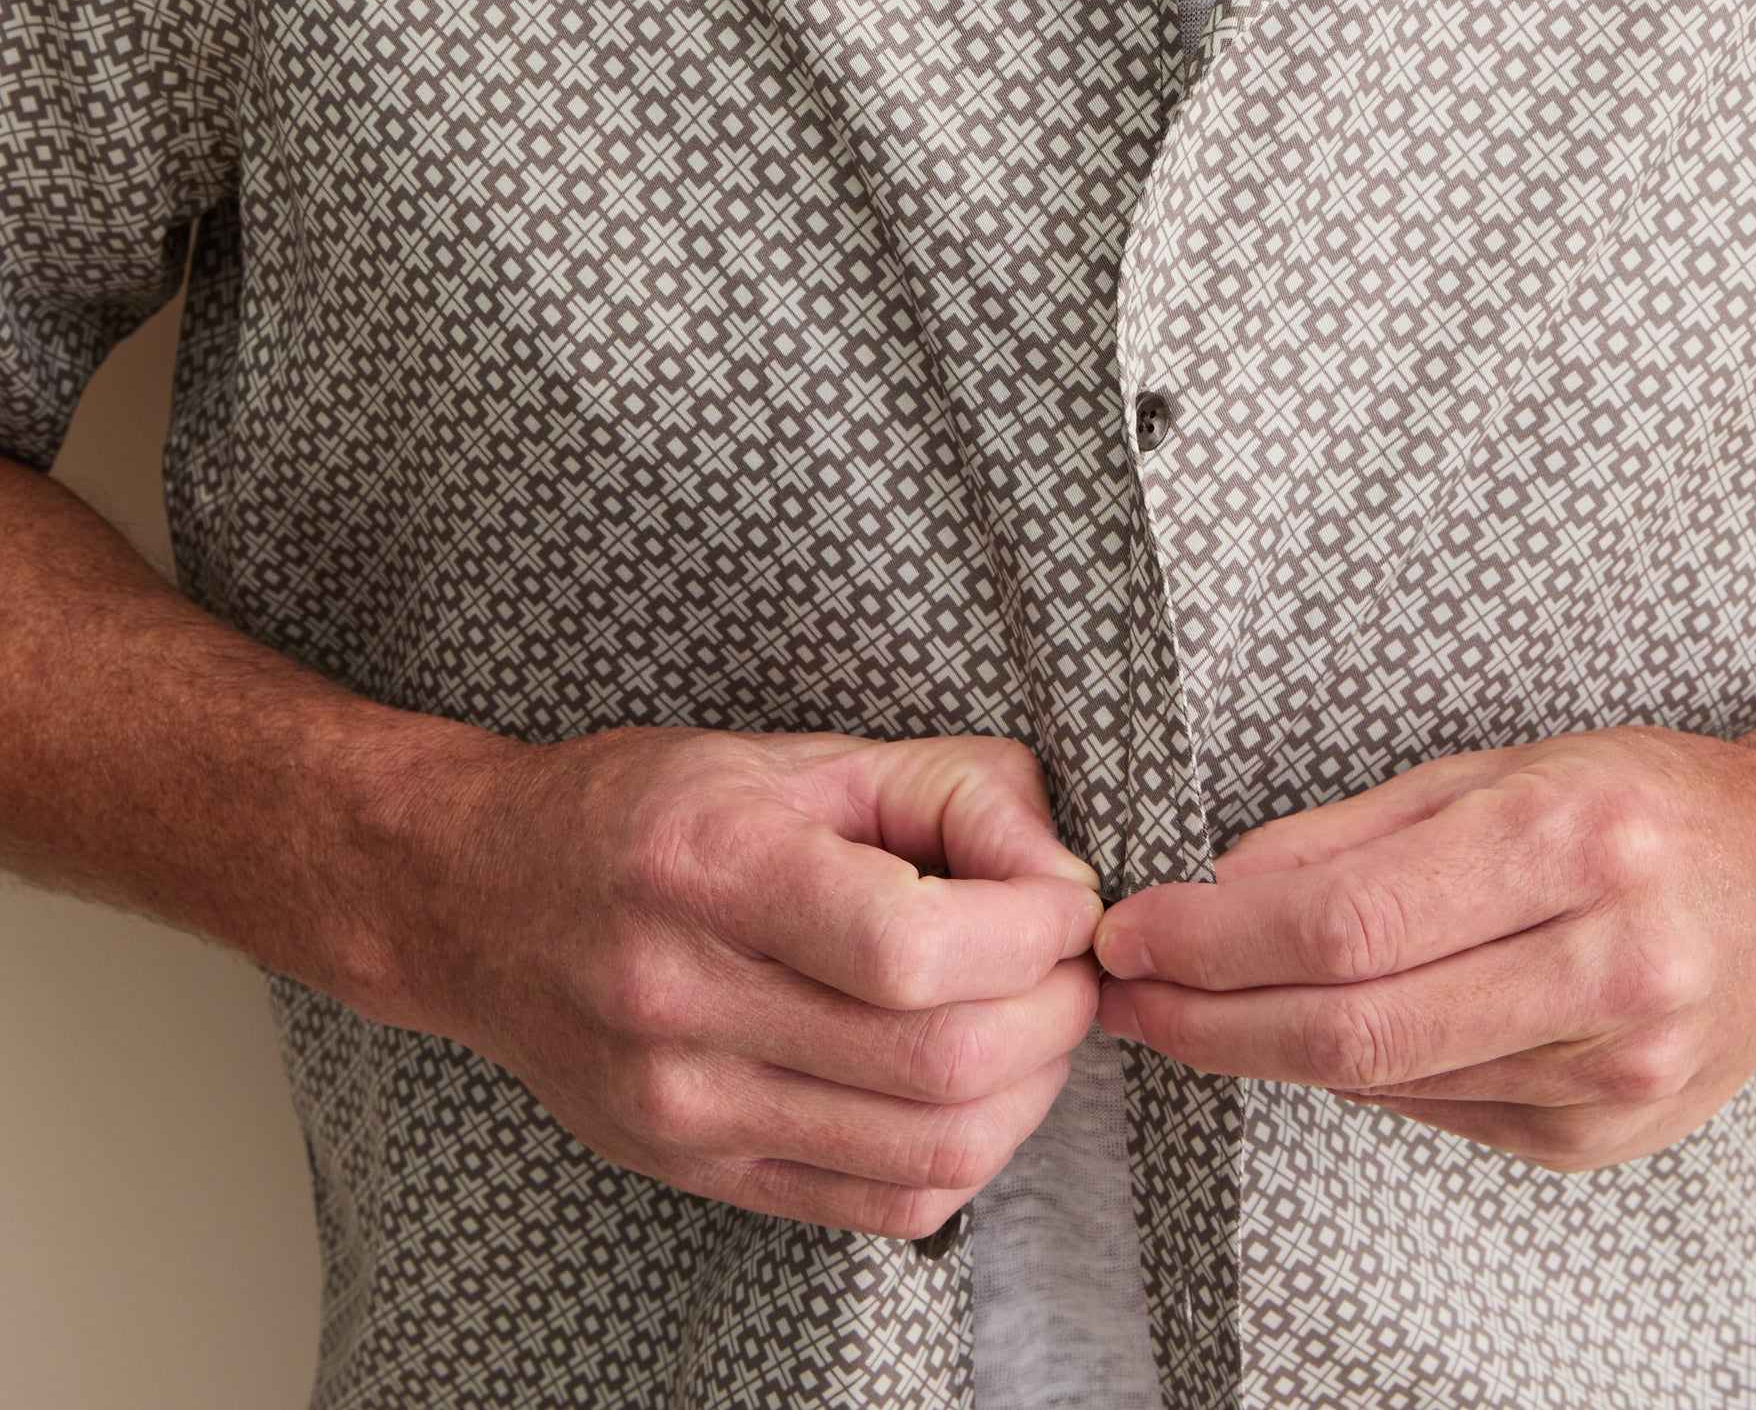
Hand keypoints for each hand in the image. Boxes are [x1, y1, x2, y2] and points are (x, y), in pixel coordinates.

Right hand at [377, 726, 1100, 1237]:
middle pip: (937, 1061)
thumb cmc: (639, 812)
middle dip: (1053, 1011)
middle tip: (1070, 961)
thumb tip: (1063, 869)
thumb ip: (943, 789)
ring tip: (1034, 1019)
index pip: (910, 946)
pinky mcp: (699, 1171)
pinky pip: (880, 1206)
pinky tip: (971, 1086)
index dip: (1030, 929)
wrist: (478, 902)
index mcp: (709, 871)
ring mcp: (686, 1109)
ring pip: (928, 1151)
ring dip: (1028, 1090)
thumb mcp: (789, 756)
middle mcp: (686, 1004)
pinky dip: (964, 1154)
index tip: (1066, 898)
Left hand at [1093, 721, 1755, 1171]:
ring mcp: (1615, 1070)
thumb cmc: (1645, 803)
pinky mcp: (1605, 1135)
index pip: (1351, 920)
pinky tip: (1310, 1033)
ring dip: (1262, 1049)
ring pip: (1387, 1078)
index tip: (1134, 931)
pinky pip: (1438, 1111)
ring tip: (1185, 1009)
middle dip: (1212, 1015)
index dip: (1218, 939)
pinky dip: (1355, 1075)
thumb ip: (1357, 830)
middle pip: (1357, 1024)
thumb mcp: (1500, 766)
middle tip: (1125, 992)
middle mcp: (1608, 965)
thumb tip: (1220, 880)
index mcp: (1573, 843)